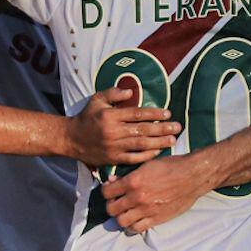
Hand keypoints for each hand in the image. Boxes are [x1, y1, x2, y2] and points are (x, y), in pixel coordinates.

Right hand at [66, 85, 180, 168]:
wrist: (72, 139)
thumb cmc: (87, 117)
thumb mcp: (97, 100)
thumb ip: (113, 93)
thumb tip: (131, 91)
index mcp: (110, 116)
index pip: (137, 114)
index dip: (154, 113)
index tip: (168, 113)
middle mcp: (113, 132)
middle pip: (143, 130)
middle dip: (162, 128)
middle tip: (178, 127)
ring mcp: (114, 147)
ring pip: (140, 145)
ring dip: (159, 143)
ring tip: (173, 140)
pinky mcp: (113, 159)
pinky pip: (133, 158)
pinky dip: (147, 156)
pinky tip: (158, 151)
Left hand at [102, 153, 216, 234]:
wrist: (193, 176)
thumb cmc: (172, 166)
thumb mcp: (148, 164)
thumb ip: (129, 174)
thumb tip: (113, 181)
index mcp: (133, 181)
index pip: (106, 192)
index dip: (107, 191)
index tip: (111, 190)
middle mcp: (137, 197)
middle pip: (111, 209)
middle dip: (111, 205)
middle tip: (117, 201)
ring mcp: (146, 210)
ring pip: (121, 221)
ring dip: (120, 217)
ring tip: (126, 212)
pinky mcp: (156, 219)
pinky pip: (137, 228)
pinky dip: (133, 226)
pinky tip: (136, 219)